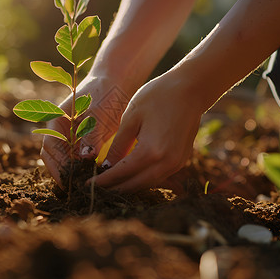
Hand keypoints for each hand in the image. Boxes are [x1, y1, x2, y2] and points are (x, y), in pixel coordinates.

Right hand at [40, 74, 131, 185]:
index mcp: (55, 121)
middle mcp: (58, 131)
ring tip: (86, 187)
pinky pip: (77, 159)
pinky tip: (94, 177)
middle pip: (54, 158)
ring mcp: (68, 137)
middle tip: (77, 190)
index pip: (50, 148)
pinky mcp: (80, 142)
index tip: (71, 181)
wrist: (114, 83)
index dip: (58, 166)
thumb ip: (91, 135)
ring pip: (65, 161)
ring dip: (73, 173)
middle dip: (63, 174)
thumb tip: (85, 158)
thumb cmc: (104, 93)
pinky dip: (83, 169)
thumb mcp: (98, 113)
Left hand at [89, 73, 203, 192]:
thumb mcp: (131, 118)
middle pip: (135, 185)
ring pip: (148, 184)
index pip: (121, 173)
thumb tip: (106, 166)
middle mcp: (166, 162)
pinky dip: (143, 179)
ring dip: (129, 186)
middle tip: (97, 190)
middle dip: (114, 188)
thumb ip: (118, 145)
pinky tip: (130, 176)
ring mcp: (177, 163)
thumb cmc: (157, 97)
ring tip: (110, 185)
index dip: (103, 181)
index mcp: (150, 151)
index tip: (88, 185)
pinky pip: (159, 177)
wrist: (191, 88)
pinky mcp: (181, 160)